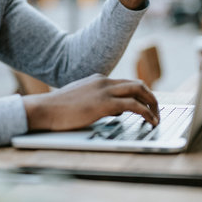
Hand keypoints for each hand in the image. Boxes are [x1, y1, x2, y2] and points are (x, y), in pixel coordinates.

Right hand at [23, 74, 159, 130]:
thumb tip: (113, 112)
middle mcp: (104, 81)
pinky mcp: (104, 103)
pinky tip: (150, 121)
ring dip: (152, 104)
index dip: (140, 94)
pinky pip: (134, 105)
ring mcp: (104, 90)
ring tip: (157, 117)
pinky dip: (146, 113)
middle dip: (151, 97)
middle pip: (137, 84)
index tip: (146, 105)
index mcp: (98, 80)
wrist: (44, 109)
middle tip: (156, 111)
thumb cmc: (58, 109)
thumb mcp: (80, 101)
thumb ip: (96, 102)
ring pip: (139, 90)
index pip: (126, 83)